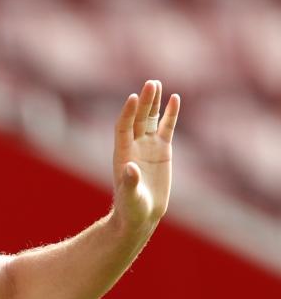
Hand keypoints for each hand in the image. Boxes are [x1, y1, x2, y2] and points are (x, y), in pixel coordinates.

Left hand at [112, 80, 178, 230]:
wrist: (140, 214)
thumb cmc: (131, 207)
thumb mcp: (131, 197)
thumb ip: (130, 182)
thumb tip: (131, 168)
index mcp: (122, 153)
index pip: (123, 127)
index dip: (128, 113)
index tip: (133, 98)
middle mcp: (134, 146)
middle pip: (138, 118)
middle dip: (144, 102)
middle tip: (150, 84)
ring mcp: (148, 146)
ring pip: (151, 119)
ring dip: (154, 103)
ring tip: (157, 84)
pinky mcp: (162, 150)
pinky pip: (167, 128)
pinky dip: (171, 114)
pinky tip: (175, 99)